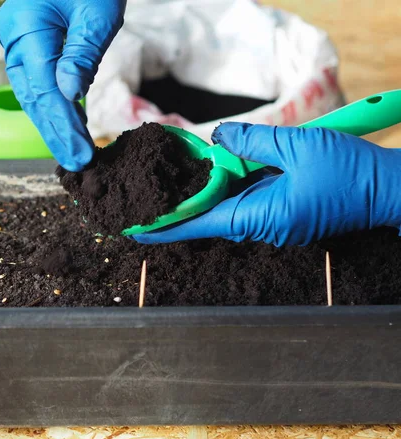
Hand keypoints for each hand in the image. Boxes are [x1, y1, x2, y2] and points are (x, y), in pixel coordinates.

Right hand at [0, 0, 125, 171]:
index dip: (62, 125)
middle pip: (34, 97)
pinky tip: (72, 124)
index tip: (81, 154)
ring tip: (75, 152)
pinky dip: (58, 104)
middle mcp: (15, 39)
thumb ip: (82, 53)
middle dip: (56, 133)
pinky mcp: (32, 45)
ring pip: (35, 93)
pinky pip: (42, 81)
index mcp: (25, 28)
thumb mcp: (96, 13)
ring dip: (56, 123)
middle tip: (77, 164)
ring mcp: (20, 42)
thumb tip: (70, 94)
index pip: (44, 89)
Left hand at [133, 122, 400, 245]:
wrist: (390, 189)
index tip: (135, 230)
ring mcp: (272, 219)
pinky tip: (216, 169)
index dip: (165, 227)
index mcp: (261, 216)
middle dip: (178, 204)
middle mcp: (262, 224)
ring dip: (203, 192)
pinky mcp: (282, 210)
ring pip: (226, 206)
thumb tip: (219, 137)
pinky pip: (246, 199)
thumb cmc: (351, 172)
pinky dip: (227, 187)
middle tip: (145, 193)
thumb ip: (253, 140)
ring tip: (172, 178)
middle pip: (208, 214)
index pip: (199, 223)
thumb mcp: (299, 146)